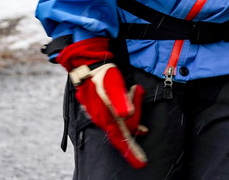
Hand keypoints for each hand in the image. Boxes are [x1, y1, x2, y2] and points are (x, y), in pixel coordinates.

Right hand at [57, 38, 148, 167]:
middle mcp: (103, 120)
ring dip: (132, 112)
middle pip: (124, 129)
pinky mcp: (101, 109)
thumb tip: (126, 114)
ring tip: (136, 91)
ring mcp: (100, 115)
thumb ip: (120, 100)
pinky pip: (116, 116)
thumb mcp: (114, 86)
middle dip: (136, 117)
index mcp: (107, 118)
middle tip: (138, 92)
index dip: (131, 152)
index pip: (121, 140)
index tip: (141, 163)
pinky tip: (131, 108)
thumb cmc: (102, 75)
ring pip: (121, 122)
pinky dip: (127, 113)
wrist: (87, 65)